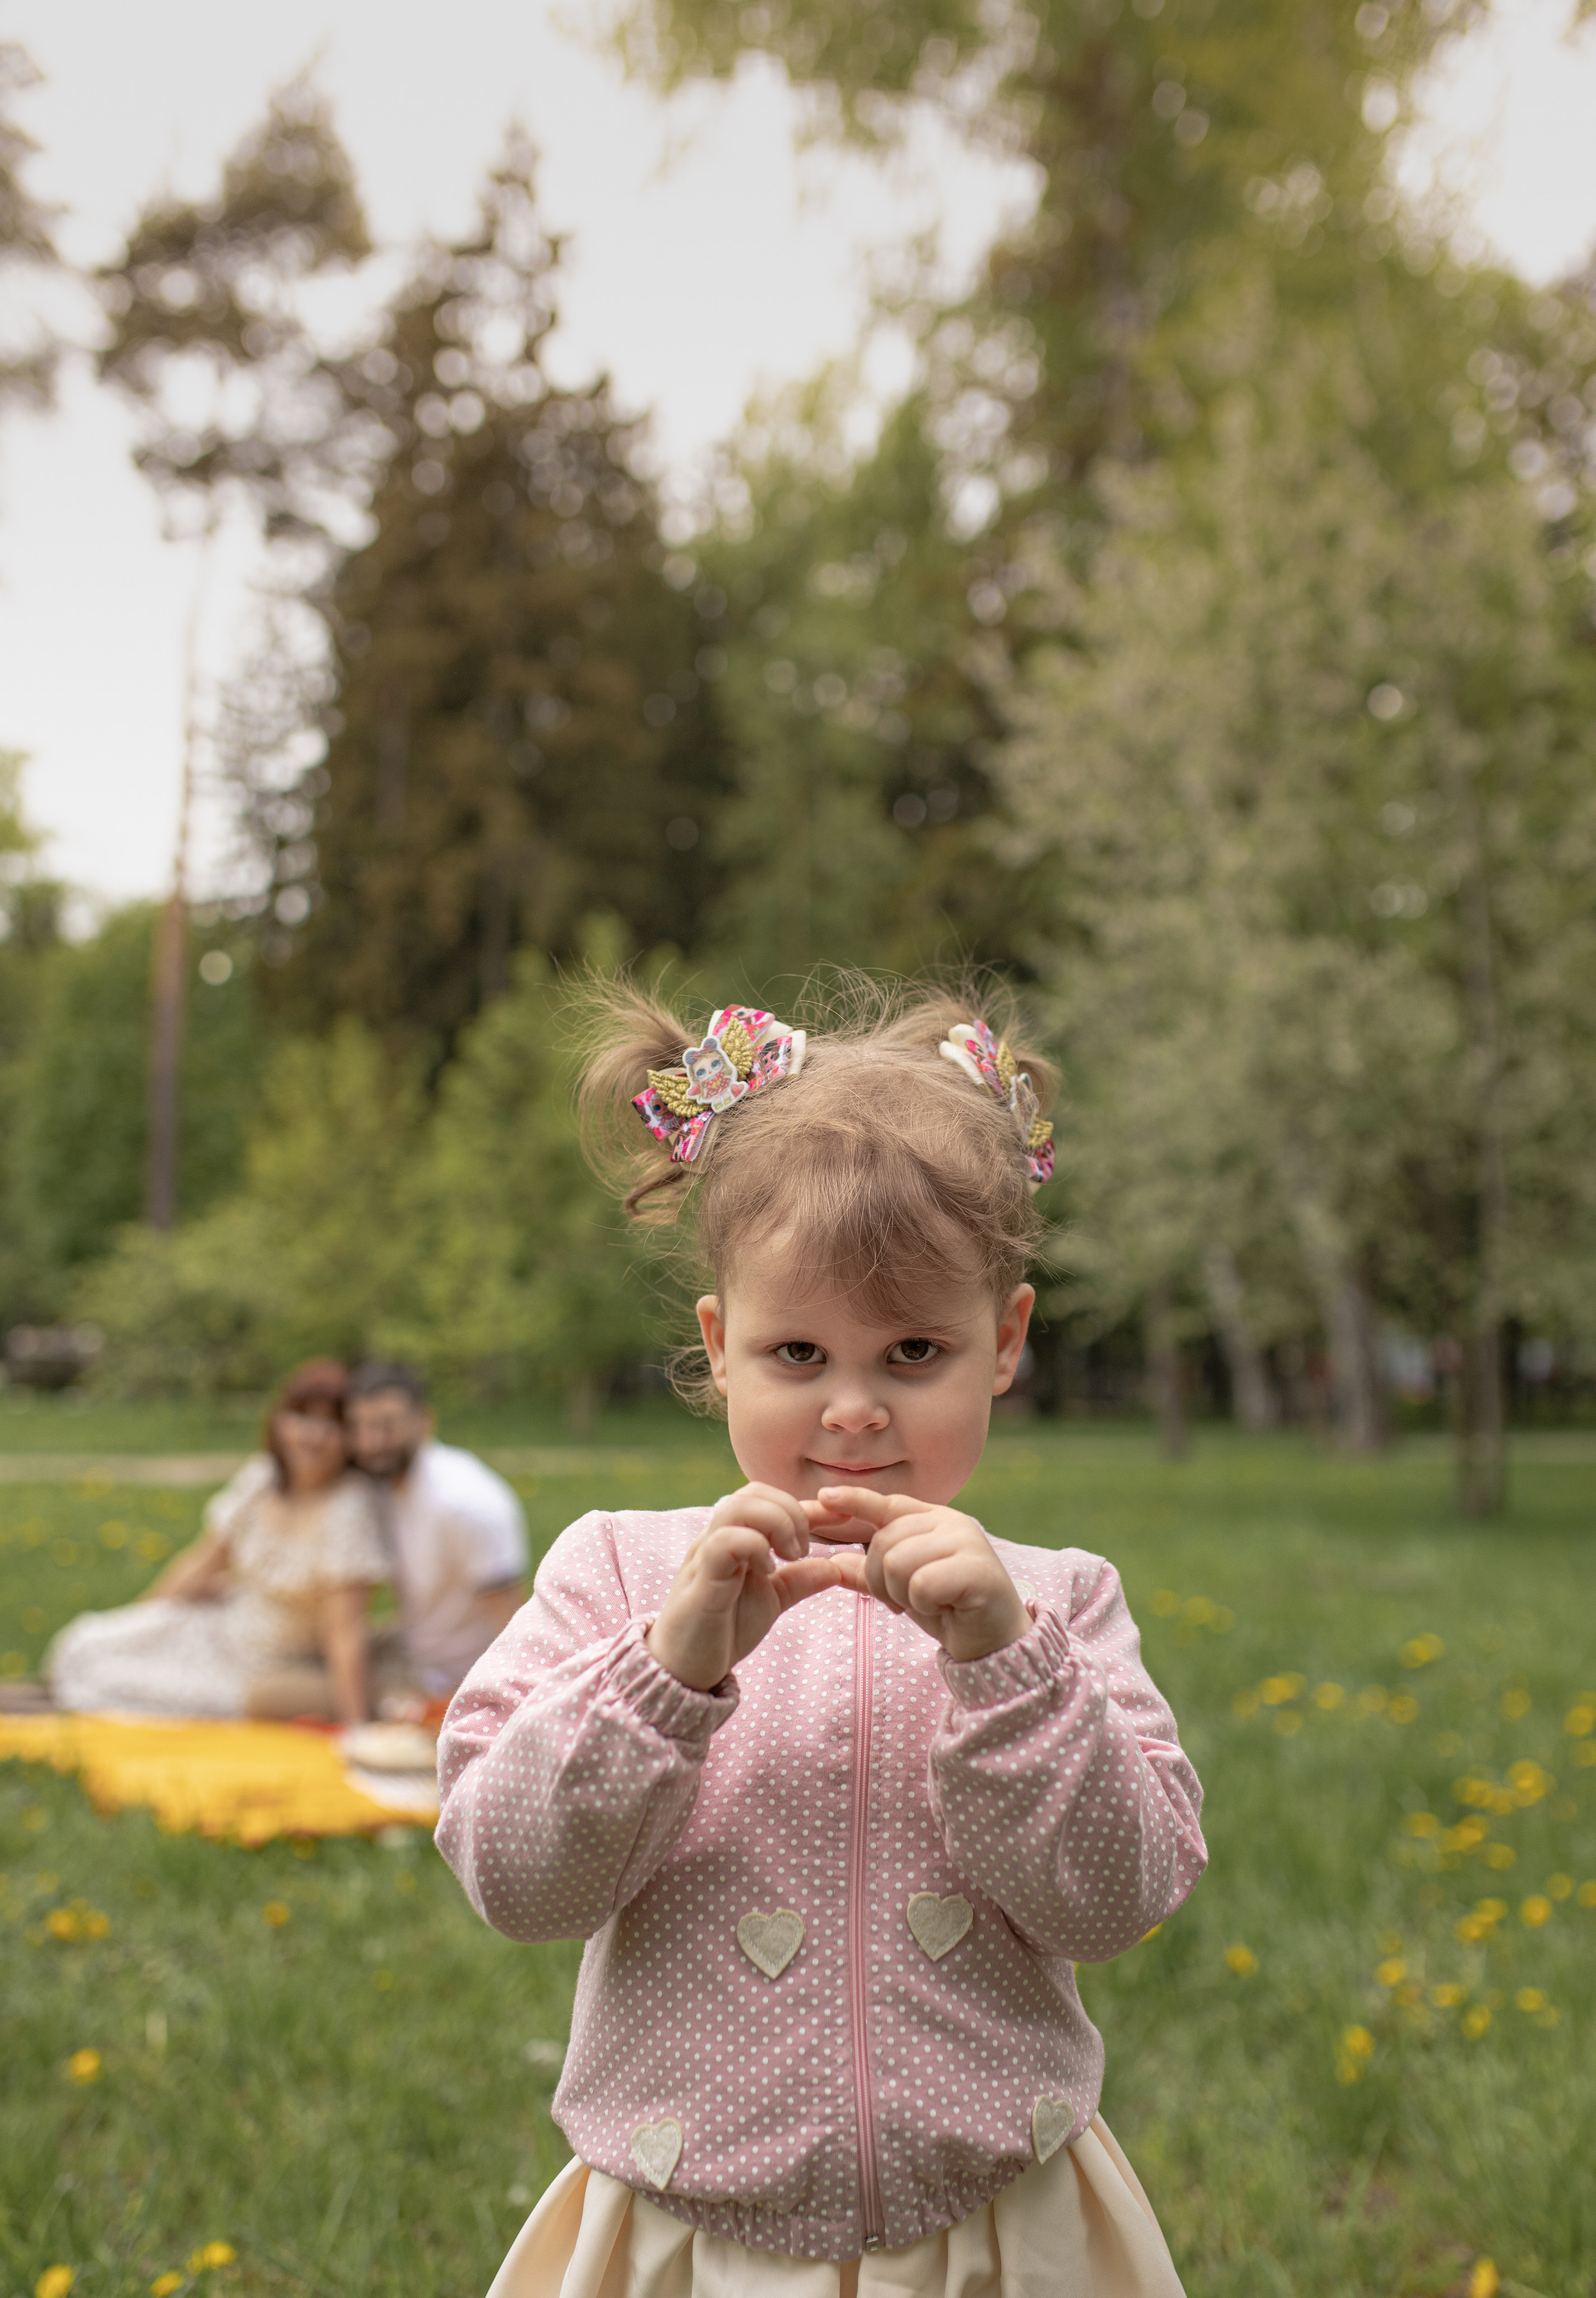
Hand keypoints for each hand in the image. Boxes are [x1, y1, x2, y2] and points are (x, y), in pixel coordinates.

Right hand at [647, 1484, 849, 1691]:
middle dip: (790, 1512)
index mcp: (736, 1538)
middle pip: (753, 1492)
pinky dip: (753, 1546)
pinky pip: (723, 1542)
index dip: (808, 1505)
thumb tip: (836, 1567)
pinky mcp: (701, 1580)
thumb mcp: (771, 1599)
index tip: (842, 1519)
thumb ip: (799, 1580)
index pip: (769, 1500)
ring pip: (737, 1508)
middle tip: (803, 1549)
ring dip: (775, 1524)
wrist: (685, 1669)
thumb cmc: (724, 1629)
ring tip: (789, 1556)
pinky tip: (767, 1570)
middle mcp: (718, 1538)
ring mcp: (706, 1555)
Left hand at [811, 1488, 1030, 1663]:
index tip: (824, 1496)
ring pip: (897, 1563)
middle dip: (881, 1580)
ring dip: (903, 1594)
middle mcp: (951, 1522)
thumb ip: (871, 1574)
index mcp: (934, 1519)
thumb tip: (833, 1563)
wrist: (994, 1642)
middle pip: (883, 1542)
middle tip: (905, 1601)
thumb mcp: (903, 1589)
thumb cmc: (949, 1609)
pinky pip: (921, 1584)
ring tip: (926, 1603)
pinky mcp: (978, 1569)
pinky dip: (923, 1605)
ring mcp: (967, 1542)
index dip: (856, 1500)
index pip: (889, 1503)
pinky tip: (942, 1608)